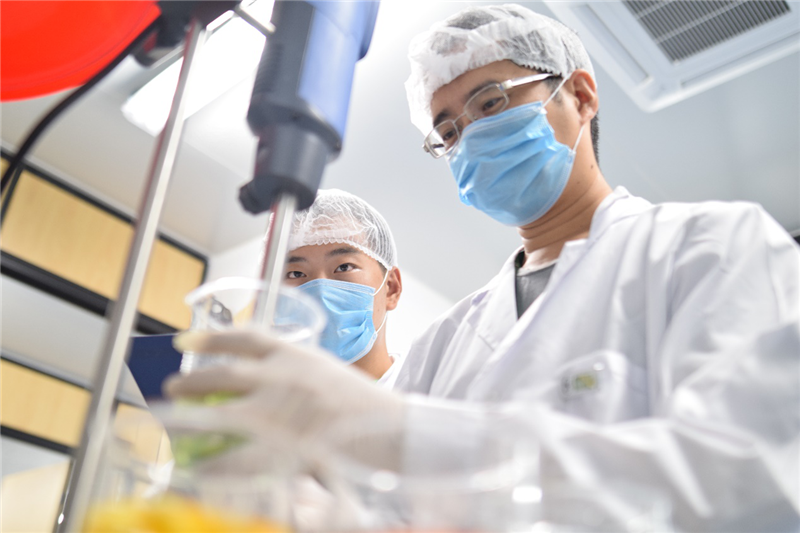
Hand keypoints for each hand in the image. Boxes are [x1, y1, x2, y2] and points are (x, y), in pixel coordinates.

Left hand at [164, 330, 404, 440]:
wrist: (395, 432)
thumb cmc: (368, 408)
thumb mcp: (331, 375)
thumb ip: (299, 376)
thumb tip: (269, 384)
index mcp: (298, 354)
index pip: (247, 337)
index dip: (212, 336)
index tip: (188, 340)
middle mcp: (283, 376)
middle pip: (224, 373)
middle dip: (192, 380)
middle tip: (173, 384)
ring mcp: (279, 411)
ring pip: (219, 413)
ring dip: (189, 417)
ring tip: (172, 422)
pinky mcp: (280, 447)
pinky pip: (235, 457)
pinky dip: (214, 464)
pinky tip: (200, 467)